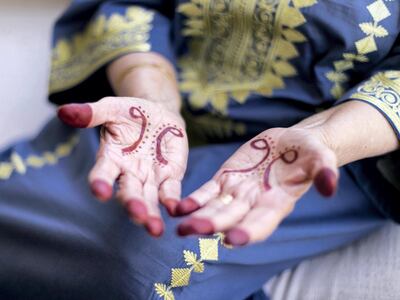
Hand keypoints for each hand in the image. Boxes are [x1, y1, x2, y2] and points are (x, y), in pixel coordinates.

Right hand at [58, 97, 188, 236]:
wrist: (159, 113)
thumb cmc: (131, 113)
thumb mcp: (112, 108)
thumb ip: (92, 113)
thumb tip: (63, 112)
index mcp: (111, 158)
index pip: (102, 174)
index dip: (100, 183)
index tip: (100, 192)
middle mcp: (129, 173)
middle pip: (128, 193)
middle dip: (132, 205)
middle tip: (137, 213)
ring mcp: (150, 177)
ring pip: (149, 199)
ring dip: (151, 214)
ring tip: (154, 228)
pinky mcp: (170, 176)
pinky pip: (170, 191)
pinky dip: (172, 201)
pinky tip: (174, 209)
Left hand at [174, 127, 337, 245]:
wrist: (291, 144)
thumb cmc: (310, 152)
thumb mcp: (321, 157)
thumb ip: (325, 171)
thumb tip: (330, 187)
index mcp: (277, 202)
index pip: (262, 222)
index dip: (249, 231)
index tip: (233, 239)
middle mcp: (254, 203)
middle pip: (232, 218)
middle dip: (212, 225)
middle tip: (191, 231)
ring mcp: (237, 192)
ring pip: (215, 208)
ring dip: (197, 218)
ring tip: (180, 226)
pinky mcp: (225, 179)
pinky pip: (207, 193)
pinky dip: (194, 200)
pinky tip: (178, 208)